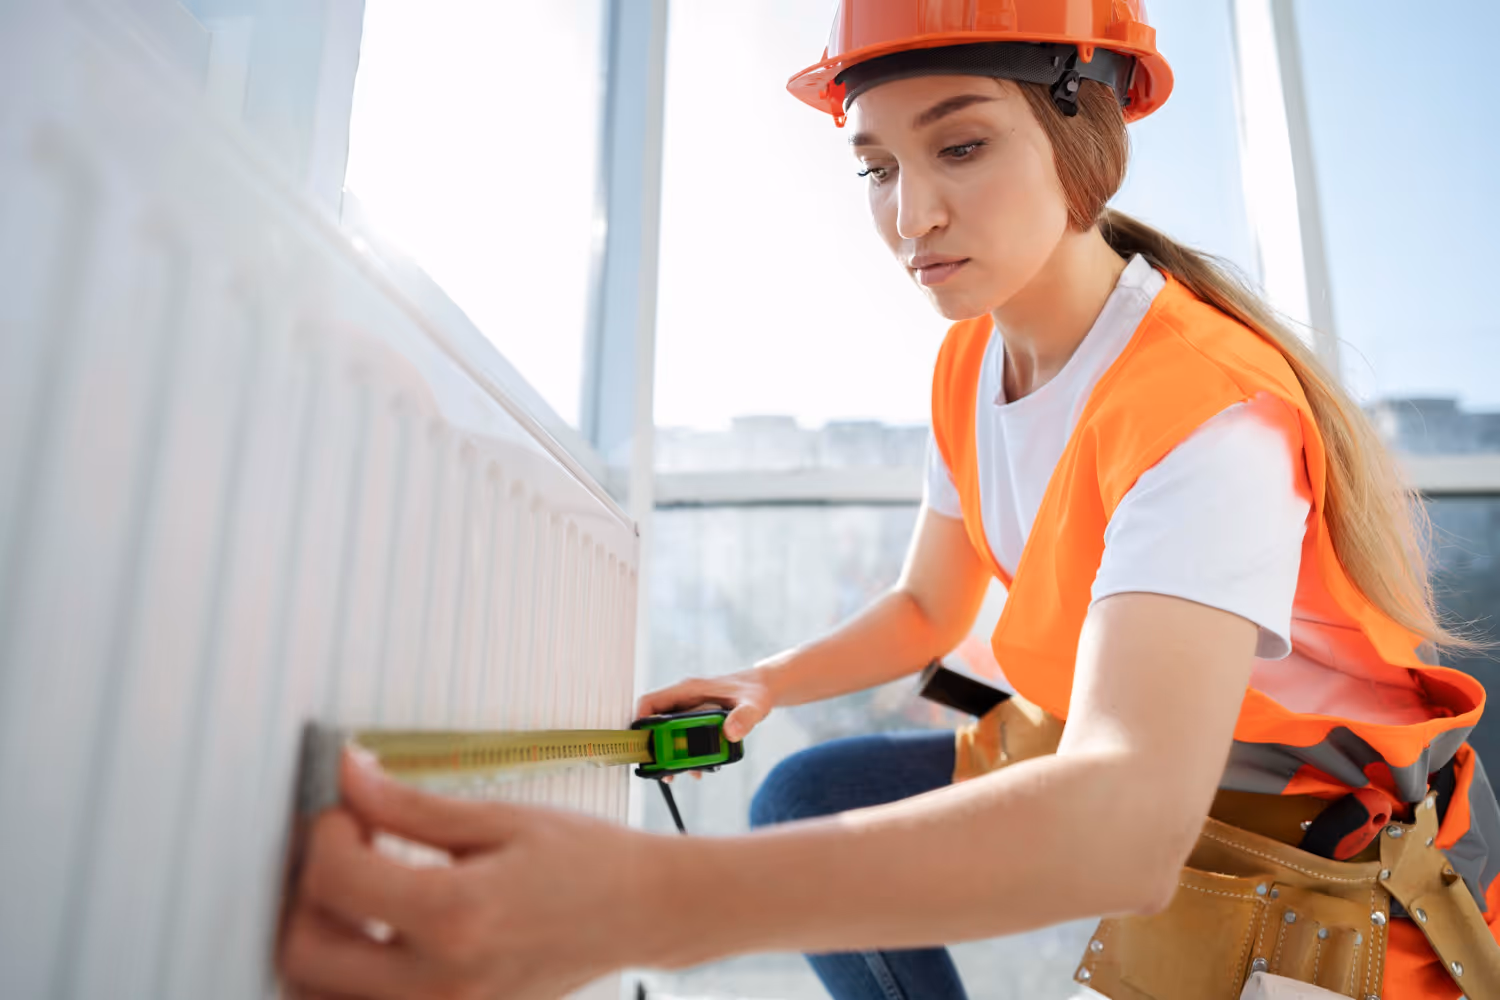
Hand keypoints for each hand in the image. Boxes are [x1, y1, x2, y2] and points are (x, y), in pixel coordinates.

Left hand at [280, 750, 668, 999]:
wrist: (642, 912)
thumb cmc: (585, 860)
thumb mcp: (498, 818)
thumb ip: (409, 805)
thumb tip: (346, 775)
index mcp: (456, 915)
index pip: (335, 879)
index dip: (325, 831)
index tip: (347, 809)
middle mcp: (442, 982)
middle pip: (304, 952)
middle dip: (307, 891)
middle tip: (345, 852)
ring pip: (317, 997)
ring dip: (317, 942)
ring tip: (357, 896)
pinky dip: (346, 979)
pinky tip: (376, 935)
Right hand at [635, 669, 775, 781]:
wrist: (762, 689)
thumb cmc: (755, 690)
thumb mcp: (754, 704)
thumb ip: (744, 717)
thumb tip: (731, 732)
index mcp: (690, 689)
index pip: (651, 701)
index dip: (641, 721)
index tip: (641, 744)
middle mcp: (685, 699)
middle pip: (655, 722)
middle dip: (655, 747)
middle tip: (662, 770)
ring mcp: (689, 709)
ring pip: (667, 733)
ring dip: (670, 755)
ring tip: (678, 775)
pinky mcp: (696, 721)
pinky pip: (681, 738)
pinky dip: (684, 755)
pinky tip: (696, 770)